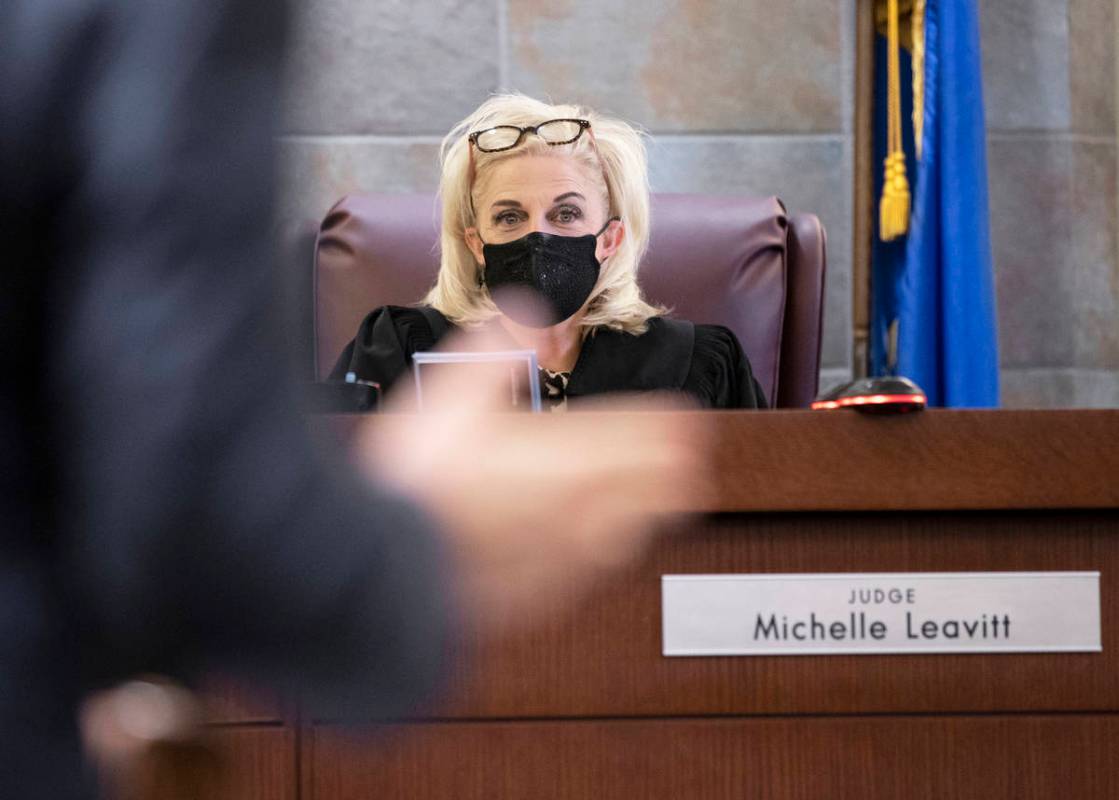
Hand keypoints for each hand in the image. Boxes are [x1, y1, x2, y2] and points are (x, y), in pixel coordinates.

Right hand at [356, 324, 711, 634]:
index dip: (672, 424)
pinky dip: (607, 550)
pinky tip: (599, 546)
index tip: (688, 419)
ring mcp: (568, 556)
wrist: (384, 564)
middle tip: (687, 458)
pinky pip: (597, 570)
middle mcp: (581, 508)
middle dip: (674, 469)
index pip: (645, 435)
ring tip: (658, 500)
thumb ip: (492, 352)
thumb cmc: (414, 485)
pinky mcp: (545, 592)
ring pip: (634, 533)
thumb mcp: (449, 397)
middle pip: (658, 488)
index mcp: (567, 456)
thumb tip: (519, 313)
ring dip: (649, 511)